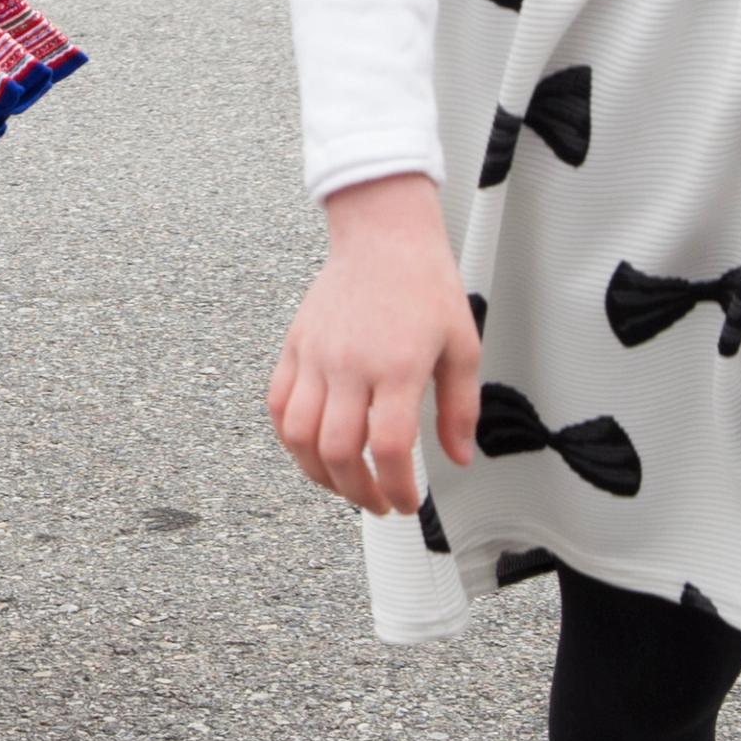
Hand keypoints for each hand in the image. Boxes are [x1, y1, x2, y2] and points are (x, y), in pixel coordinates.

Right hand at [268, 172, 480, 516]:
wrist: (383, 237)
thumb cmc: (424, 285)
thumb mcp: (463, 348)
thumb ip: (460, 409)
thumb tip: (457, 456)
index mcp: (397, 365)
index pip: (388, 446)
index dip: (396, 487)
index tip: (407, 502)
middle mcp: (350, 363)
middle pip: (338, 450)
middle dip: (358, 492)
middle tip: (378, 502)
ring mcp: (315, 355)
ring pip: (299, 435)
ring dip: (319, 473)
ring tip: (343, 484)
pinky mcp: (295, 346)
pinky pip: (278, 404)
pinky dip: (289, 438)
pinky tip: (310, 449)